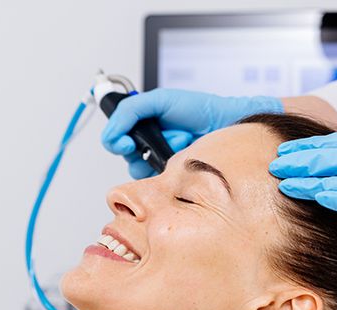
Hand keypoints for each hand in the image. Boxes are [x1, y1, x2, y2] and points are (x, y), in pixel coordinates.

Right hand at [101, 89, 282, 178]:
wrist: (225, 123)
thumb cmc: (197, 109)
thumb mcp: (159, 101)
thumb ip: (129, 111)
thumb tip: (111, 133)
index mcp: (142, 123)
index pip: (114, 137)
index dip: (116, 141)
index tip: (127, 143)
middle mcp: (148, 142)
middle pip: (126, 156)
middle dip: (141, 150)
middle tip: (156, 142)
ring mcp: (160, 159)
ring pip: (140, 171)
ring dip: (157, 158)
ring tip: (178, 143)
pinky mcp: (172, 173)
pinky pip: (157, 181)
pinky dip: (168, 168)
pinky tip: (181, 155)